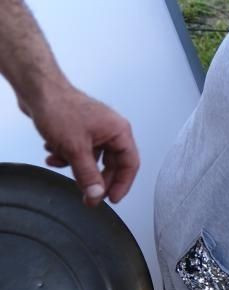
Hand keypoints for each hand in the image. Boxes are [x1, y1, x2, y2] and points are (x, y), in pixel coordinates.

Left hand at [23, 84, 138, 205]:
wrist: (37, 90)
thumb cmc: (60, 109)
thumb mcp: (75, 149)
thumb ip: (88, 175)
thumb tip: (97, 195)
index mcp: (119, 132)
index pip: (130, 164)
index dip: (122, 184)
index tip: (111, 199)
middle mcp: (111, 130)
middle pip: (111, 163)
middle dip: (95, 179)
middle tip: (88, 195)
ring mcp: (95, 129)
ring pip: (92, 157)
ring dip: (76, 165)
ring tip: (61, 165)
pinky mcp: (79, 128)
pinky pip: (79, 149)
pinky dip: (66, 155)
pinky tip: (52, 153)